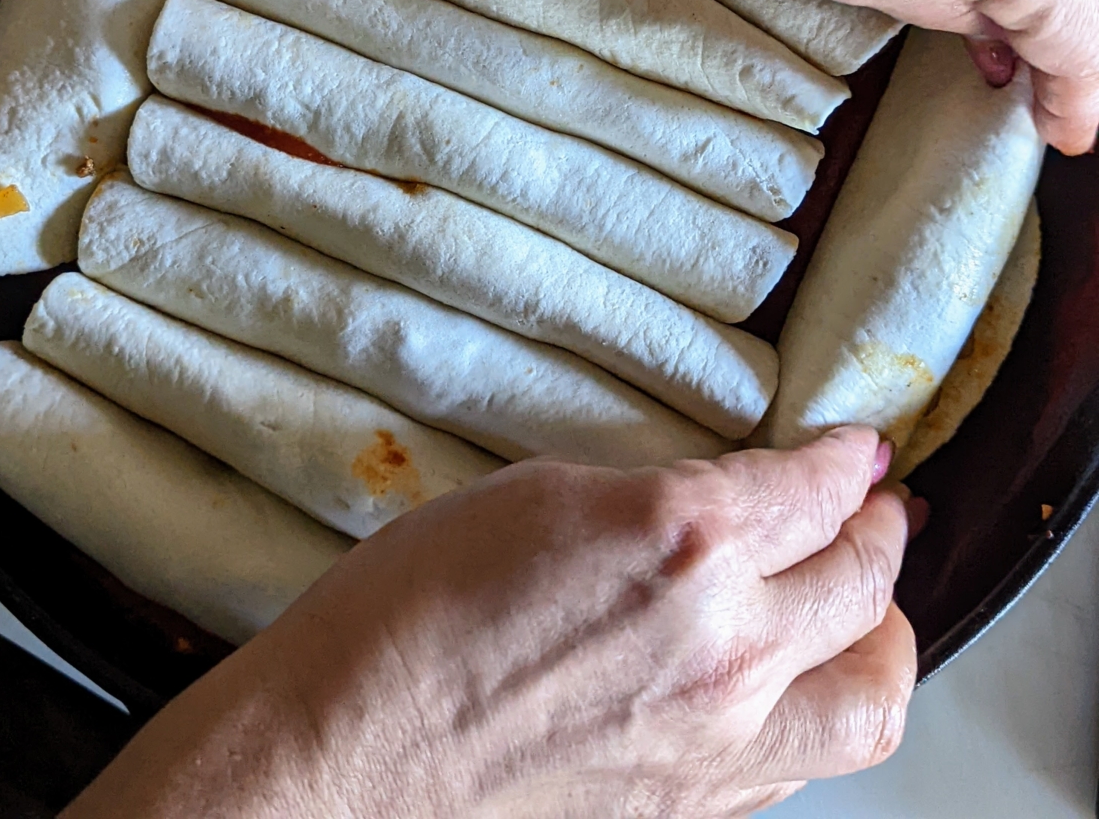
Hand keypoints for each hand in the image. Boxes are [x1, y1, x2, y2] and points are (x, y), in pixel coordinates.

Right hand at [64, 428, 914, 818]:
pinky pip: (806, 761)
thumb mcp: (538, 495)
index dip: (848, 459)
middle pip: (867, 582)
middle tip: (876, 508)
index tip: (855, 450)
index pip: (816, 488)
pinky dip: (822, 706)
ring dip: (884, 635)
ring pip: (873, 697)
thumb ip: (657, 496)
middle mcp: (725, 644)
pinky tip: (793, 677)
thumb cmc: (407, 619)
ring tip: (868, 603)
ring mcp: (721, 744)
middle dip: (884, 531)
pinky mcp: (698, 812)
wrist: (347, 760)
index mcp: (684, 539)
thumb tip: (722, 498)